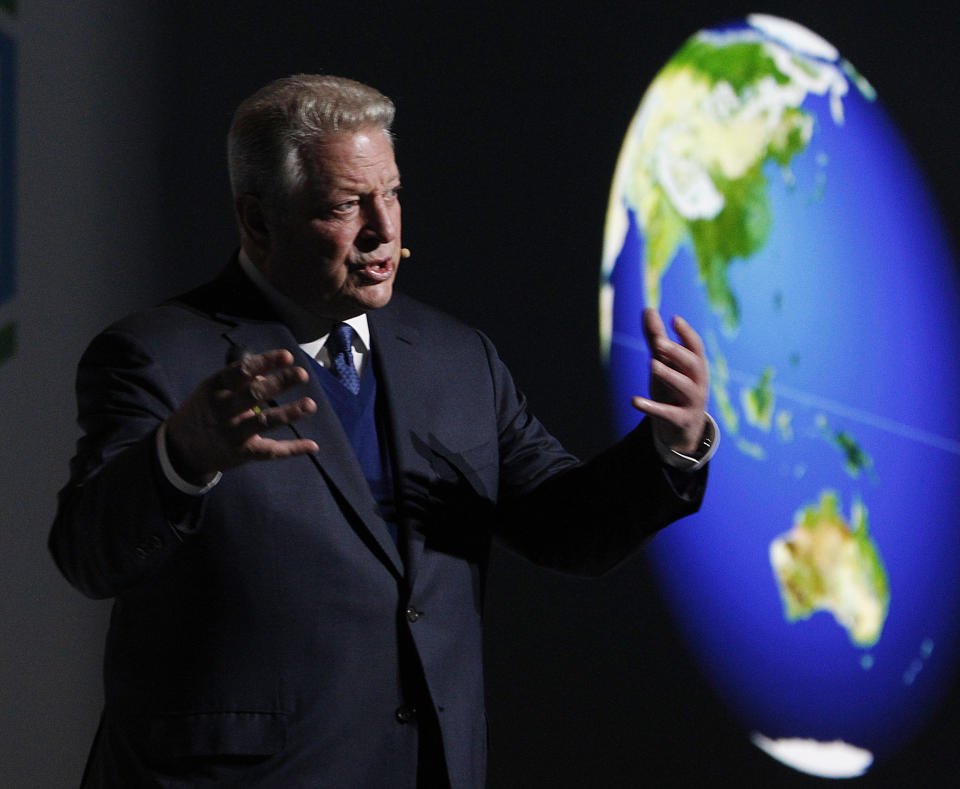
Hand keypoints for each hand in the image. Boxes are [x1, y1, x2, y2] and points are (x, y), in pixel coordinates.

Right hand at [165, 349, 318, 482]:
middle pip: (255, 394)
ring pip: (265, 422)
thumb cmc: (205, 410)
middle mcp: (224, 410)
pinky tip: (312, 445)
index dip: (265, 362)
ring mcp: (233, 433)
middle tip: (302, 374)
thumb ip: (239, 381)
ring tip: (310, 405)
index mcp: (215, 388)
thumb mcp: (212, 390)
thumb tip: (267, 372)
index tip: (288, 356)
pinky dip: (292, 449)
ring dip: (289, 413)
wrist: (181, 448)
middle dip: (280, 383)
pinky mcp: (242, 453)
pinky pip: (270, 451)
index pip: (241, 371)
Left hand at [631, 308, 708, 455]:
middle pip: (693, 364)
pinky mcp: (680, 420)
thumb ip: (656, 339)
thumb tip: (648, 309)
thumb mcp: (665, 364)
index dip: (687, 333)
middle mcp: (698, 382)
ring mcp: (691, 402)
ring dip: (668, 374)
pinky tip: (634, 401)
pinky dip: (651, 407)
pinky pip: (667, 413)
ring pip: (684, 387)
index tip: (674, 319)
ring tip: (651, 363)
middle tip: (658, 342)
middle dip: (677, 352)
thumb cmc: (674, 390)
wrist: (683, 430)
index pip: (696, 347)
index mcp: (696, 366)